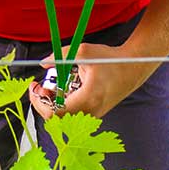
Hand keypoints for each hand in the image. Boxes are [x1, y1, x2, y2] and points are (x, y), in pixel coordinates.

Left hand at [29, 43, 155, 119]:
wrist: (133, 68)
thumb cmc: (111, 60)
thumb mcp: (84, 51)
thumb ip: (61, 56)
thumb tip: (43, 63)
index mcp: (88, 99)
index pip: (54, 113)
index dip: (39, 102)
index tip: (34, 88)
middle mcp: (90, 111)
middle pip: (56, 117)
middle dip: (43, 101)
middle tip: (40, 86)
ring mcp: (93, 115)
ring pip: (64, 117)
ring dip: (53, 102)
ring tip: (52, 84)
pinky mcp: (94, 113)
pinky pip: (72, 113)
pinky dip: (63, 102)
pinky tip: (64, 88)